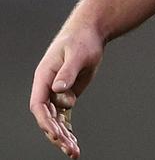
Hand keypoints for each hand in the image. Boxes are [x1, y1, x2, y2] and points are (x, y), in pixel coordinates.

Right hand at [30, 22, 104, 157]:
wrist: (91, 31)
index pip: (38, 104)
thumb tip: (58, 89)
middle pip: (47, 116)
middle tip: (70, 148)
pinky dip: (68, 130)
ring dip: (63, 136)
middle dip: (56, 134)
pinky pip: (65, 116)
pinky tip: (73, 144)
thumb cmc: (82, 39)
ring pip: (56, 120)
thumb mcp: (77, 53)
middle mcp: (47, 86)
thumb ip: (67, 71)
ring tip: (74, 152)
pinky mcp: (68, 94)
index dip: (45, 120)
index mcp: (44, 76)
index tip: (56, 133)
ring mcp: (57, 91)